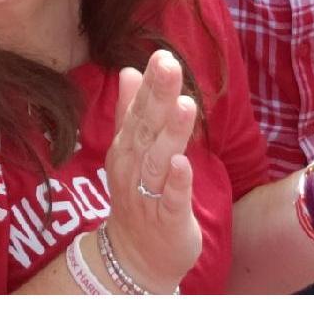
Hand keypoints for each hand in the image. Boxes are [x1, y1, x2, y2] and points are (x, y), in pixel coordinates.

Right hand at [102, 50, 201, 292]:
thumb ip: (131, 112)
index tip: (163, 54)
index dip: (151, 84)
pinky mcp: (166, 220)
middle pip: (147, 128)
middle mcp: (134, 166)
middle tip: (169, 64)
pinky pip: (170, 200)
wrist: (134, 259)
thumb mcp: (131, 151)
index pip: (139, 110)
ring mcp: (148, 194)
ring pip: (159, 160)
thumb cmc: (138, 196)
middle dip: (159, 96)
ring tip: (186, 105)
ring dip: (171, 133)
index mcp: (128, 147)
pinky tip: (183, 163)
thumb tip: (129, 70)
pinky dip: (176, 183)